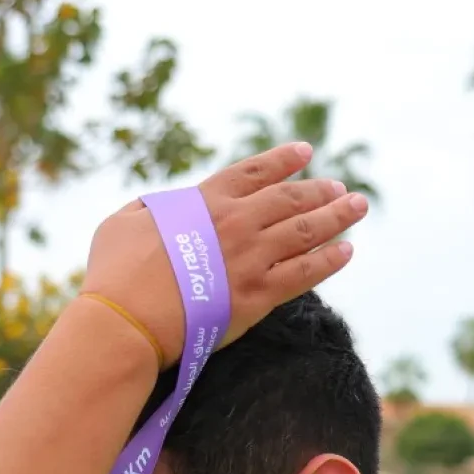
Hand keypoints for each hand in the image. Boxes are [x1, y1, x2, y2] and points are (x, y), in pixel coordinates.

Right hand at [83, 143, 368, 362]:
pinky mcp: (259, 296)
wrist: (127, 321)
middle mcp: (235, 223)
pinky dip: (329, 260)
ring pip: (305, 231)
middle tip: (341, 187)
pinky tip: (347, 251)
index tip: (305, 153)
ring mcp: (251, 258)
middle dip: (320, 190)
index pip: (253, 173)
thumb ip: (152, 209)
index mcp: (204, 201)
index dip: (282, 161)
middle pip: (289, 199)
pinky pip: (305, 273)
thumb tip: (164, 209)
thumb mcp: (123, 222)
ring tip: (357, 207)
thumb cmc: (116, 274)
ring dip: (336, 216)